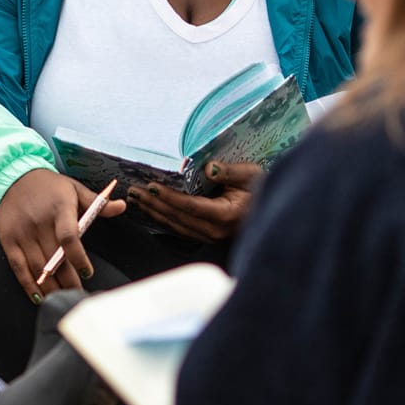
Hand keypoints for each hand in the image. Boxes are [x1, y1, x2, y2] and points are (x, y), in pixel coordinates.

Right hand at [0, 168, 126, 301]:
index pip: (69, 237)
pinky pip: (18, 268)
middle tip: (78, 294)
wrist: (13, 177)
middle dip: (68, 281)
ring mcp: (22, 233)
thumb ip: (97, 203)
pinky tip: (39, 296)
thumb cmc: (49, 186)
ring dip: (51, 287)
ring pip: (38, 268)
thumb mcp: (74, 189)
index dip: (79, 258)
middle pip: (55, 260)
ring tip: (62, 298)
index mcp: (59, 208)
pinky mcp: (8, 241)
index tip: (87, 272)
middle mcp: (39, 222)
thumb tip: (121, 206)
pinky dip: (28, 285)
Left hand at [127, 160, 261, 242]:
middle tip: (133, 190)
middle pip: (177, 217)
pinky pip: (178, 228)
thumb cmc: (262, 189)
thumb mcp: (252, 175)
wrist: (270, 209)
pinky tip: (149, 209)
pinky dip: (161, 218)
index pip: (190, 206)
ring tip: (135, 198)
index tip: (151, 186)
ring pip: (174, 225)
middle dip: (153, 203)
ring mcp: (209, 236)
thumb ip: (231, 172)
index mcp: (225, 215)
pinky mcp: (205, 236)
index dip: (169, 197)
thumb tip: (210, 168)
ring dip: (153, 211)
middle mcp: (214, 230)